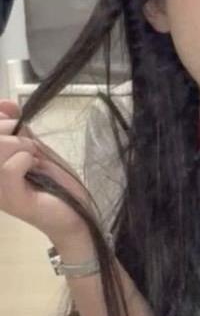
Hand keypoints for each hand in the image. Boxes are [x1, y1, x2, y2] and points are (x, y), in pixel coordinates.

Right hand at [0, 99, 90, 242]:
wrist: (76, 211)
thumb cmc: (54, 180)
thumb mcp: (34, 148)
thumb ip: (18, 129)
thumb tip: (6, 104)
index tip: (11, 110)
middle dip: (8, 129)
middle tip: (29, 143)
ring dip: (22, 145)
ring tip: (34, 158)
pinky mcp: (10, 199)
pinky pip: (10, 167)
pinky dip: (26, 159)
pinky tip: (35, 167)